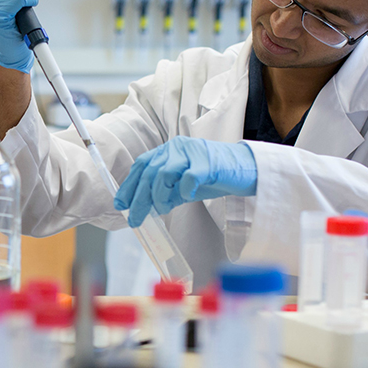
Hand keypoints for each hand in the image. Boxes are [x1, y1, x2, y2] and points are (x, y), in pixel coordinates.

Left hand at [114, 137, 256, 226]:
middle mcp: (177, 147)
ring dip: (160, 196)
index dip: (129, 185)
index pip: (142, 165)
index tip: (120, 204)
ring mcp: (192, 152)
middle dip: (139, 199)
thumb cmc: (214, 176)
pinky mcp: (207, 162)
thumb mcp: (184, 185)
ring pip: (164, 174)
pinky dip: (183, 190)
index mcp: (169, 150)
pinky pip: (188, 177)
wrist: (246, 169)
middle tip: (136, 219)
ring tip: (165, 208)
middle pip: (149, 172)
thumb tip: (143, 208)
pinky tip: (187, 196)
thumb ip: (165, 192)